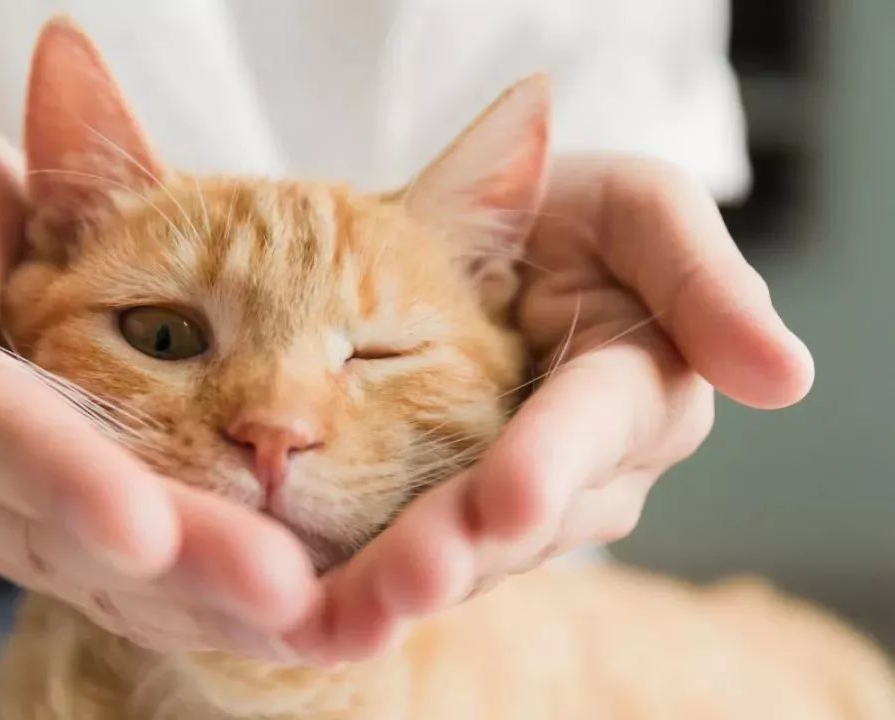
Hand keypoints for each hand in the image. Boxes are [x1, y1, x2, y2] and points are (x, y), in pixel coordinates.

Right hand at [0, 89, 316, 655]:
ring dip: (212, 602)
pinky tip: (296, 614)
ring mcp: (5, 501)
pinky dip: (210, 599)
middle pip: (62, 529)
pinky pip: (133, 573)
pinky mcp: (59, 514)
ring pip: (108, 573)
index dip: (56, 477)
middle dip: (176, 566)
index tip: (142, 528)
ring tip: (316, 617)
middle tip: (283, 595)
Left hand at [290, 154, 814, 660]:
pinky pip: (414, 547)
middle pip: (524, 514)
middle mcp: (586, 466)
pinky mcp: (448, 506)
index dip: (555, 461)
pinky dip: (367, 578)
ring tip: (349, 609)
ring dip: (409, 580)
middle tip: (405, 577)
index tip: (509, 498)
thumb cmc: (570, 211)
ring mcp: (515, 495)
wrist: (487, 234)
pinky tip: (321, 609)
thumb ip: (704, 278)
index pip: (596, 428)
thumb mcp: (641, 209)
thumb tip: (787, 377)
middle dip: (465, 546)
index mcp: (638, 390)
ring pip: (468, 549)